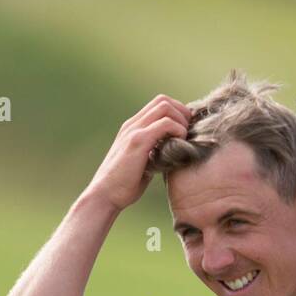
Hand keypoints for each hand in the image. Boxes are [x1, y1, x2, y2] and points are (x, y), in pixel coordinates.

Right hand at [83, 94, 191, 212]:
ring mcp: (134, 131)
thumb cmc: (125, 184)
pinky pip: (165, 124)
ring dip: (182, 121)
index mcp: (133, 127)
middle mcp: (133, 124)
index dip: (177, 113)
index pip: (159, 104)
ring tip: (185, 141)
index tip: (187, 132)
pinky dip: (178, 131)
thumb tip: (174, 153)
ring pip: (165, 107)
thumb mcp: (144, 163)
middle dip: (183, 114)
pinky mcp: (138, 141)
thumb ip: (155, 152)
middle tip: (189, 135)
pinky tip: (180, 146)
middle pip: (164, 101)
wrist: (105, 195)